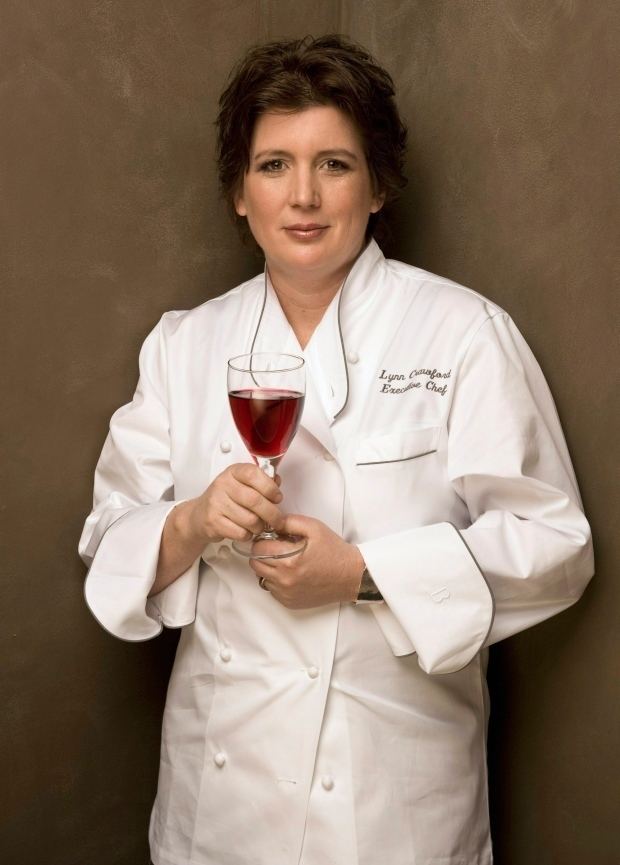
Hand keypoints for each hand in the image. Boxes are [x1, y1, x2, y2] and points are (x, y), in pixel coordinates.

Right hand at [186, 463, 283, 544]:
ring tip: (259, 526)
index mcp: (233, 472)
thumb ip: (261, 481)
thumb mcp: (242, 484)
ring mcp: (216, 503)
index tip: (277, 498)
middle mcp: (223, 485)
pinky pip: (241, 532)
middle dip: (272, 513)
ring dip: (260, 527)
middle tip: (277, 520)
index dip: (270, 487)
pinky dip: (248, 535)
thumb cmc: (226, 499)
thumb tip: (277, 481)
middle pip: (255, 500)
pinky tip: (246, 531)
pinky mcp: (213, 522)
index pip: (254, 474)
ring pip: (250, 519)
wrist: (198, 515)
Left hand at [249, 515, 363, 609]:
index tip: (272, 538)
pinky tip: (291, 573)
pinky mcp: (288, 602)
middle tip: (277, 548)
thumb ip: (289, 521)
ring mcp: (286, 593)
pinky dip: (276, 580)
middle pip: (256, 563)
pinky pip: (271, 589)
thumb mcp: (314, 527)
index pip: (257, 548)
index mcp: (289, 559)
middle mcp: (285, 579)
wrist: (351, 576)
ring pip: (261, 577)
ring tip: (285, 561)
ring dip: (268, 567)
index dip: (263, 539)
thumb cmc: (333, 551)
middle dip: (263, 553)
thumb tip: (270, 522)